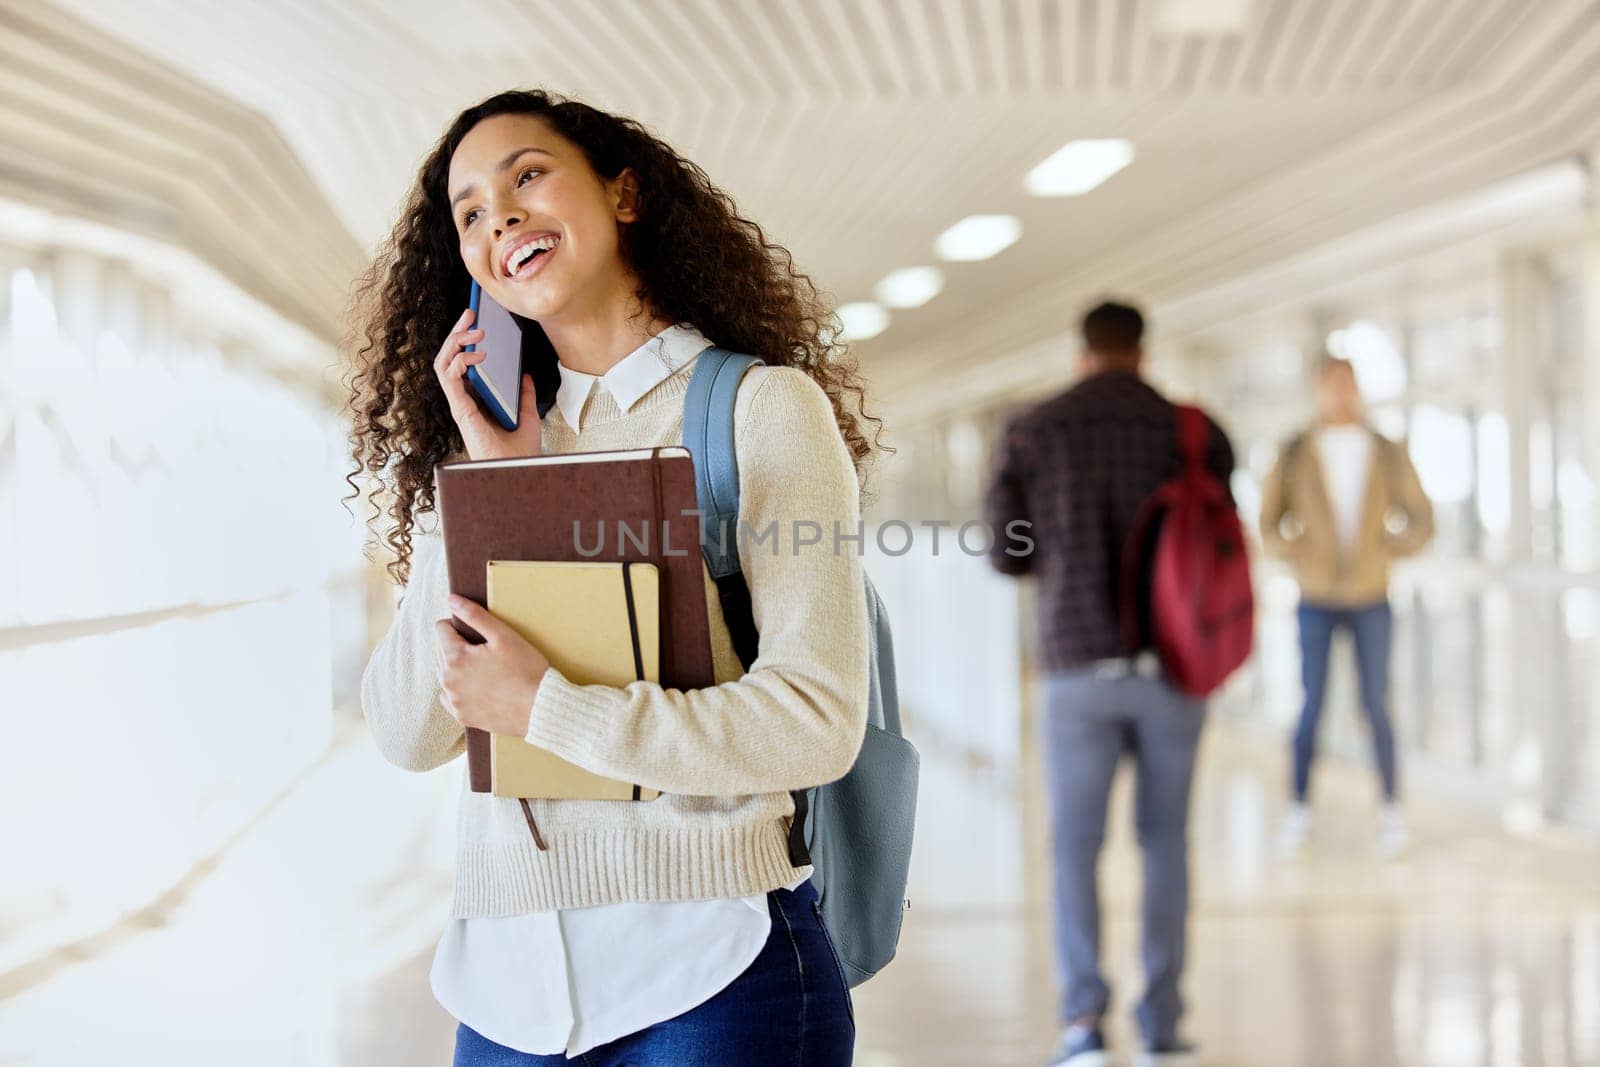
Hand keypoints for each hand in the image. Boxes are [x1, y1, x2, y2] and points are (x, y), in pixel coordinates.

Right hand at [433, 307, 543, 460]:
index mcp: (475, 399)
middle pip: (450, 358)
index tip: (477, 320)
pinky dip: (460, 360)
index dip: (465, 340)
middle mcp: (463, 399)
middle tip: (470, 313)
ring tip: (474, 330)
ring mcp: (459, 403)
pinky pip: (449, 378)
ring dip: (455, 342)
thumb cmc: (519, 450)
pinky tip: (478, 353)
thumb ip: (523, 394)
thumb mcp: (528, 414)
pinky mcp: (460, 409)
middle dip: (457, 332)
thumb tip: (524, 374)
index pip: (462, 363)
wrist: (518, 468)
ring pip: (443, 363)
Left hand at [434, 594, 550, 736]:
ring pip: (445, 674)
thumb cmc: (526, 669)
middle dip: (459, 647)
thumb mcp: (503, 636)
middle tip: (488, 652)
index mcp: (455, 658)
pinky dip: (460, 690)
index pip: (441, 629)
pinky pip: (450, 697)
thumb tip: (451, 600)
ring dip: (458, 668)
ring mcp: (454, 701)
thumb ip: (474, 615)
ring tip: (486, 670)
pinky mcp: (462, 716)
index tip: (479, 634)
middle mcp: (447, 681)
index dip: (460, 625)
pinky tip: (481, 688)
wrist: (541, 708)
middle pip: (442, 651)